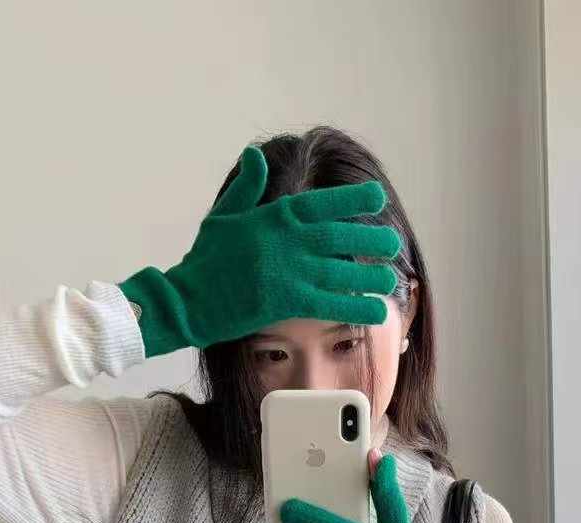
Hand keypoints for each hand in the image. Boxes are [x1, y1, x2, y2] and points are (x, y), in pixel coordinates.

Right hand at [118, 145, 401, 356]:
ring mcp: (287, 271)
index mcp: (273, 217)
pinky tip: (377, 310)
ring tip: (391, 278)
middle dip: (368, 239)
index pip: (321, 204)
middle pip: (338, 237)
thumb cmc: (205, 261)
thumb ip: (247, 188)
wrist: (186, 301)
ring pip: (340, 271)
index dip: (351, 200)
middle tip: (393, 242)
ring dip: (369, 275)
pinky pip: (329, 303)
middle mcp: (285, 241)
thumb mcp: (223, 217)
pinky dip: (355, 307)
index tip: (376, 197)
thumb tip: (256, 155)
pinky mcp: (285, 301)